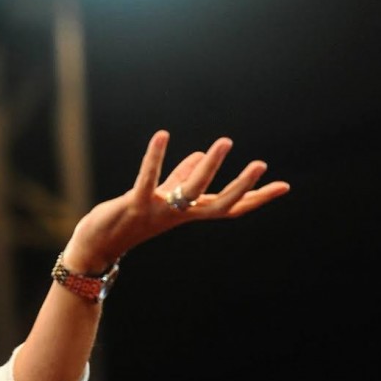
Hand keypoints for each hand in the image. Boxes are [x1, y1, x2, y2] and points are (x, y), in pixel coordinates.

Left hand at [62, 130, 290, 270]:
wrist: (96, 246)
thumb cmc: (128, 221)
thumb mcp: (160, 200)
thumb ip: (179, 179)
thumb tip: (199, 157)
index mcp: (187, 213)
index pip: (229, 207)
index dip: (256, 198)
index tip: (284, 186)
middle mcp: (178, 215)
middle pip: (218, 204)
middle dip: (240, 186)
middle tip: (261, 164)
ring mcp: (158, 211)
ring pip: (190, 190)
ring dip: (209, 167)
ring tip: (225, 142)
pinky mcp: (134, 204)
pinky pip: (147, 179)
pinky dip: (156, 157)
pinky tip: (163, 135)